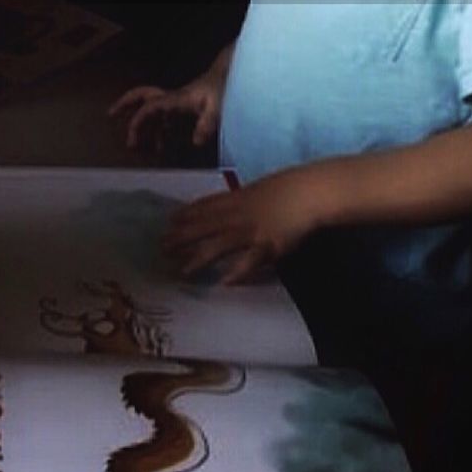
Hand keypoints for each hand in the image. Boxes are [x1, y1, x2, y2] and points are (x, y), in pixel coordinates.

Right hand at [108, 69, 224, 152]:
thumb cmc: (222, 90)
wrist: (229, 78)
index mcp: (175, 98)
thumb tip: (195, 143)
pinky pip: (163, 119)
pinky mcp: (182, 108)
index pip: (150, 107)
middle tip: (110, 114)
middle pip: (142, 95)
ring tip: (135, 145)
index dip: (139, 121)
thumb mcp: (217, 108)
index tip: (132, 137)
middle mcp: (171, 98)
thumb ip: (206, 124)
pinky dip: (157, 131)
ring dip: (141, 125)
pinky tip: (159, 148)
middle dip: (125, 104)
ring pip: (150, 110)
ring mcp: (175, 102)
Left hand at [162, 171, 315, 284]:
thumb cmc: (288, 188)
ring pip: (219, 245)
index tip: (167, 224)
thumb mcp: (259, 188)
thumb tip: (228, 204)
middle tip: (161, 250)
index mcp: (237, 198)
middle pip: (204, 227)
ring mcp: (252, 230)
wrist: (309, 191)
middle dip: (181, 239)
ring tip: (182, 271)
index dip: (185, 216)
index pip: (204, 207)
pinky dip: (237, 271)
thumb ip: (241, 198)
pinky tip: (224, 282)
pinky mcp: (267, 245)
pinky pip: (249, 261)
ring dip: (199, 259)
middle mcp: (238, 214)